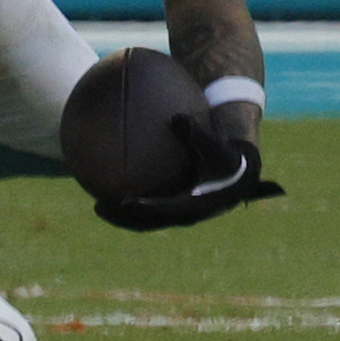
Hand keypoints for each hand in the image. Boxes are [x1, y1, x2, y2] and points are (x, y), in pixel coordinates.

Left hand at [93, 118, 284, 231]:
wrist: (242, 171)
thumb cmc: (227, 155)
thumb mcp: (218, 147)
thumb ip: (198, 136)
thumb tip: (177, 119)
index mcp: (198, 205)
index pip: (167, 211)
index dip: (146, 209)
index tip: (124, 202)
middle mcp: (188, 214)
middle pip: (152, 222)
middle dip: (126, 219)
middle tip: (98, 208)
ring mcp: (182, 214)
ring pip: (149, 219)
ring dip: (124, 216)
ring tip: (97, 204)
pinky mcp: (177, 208)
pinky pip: (150, 207)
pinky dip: (131, 203)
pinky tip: (108, 187)